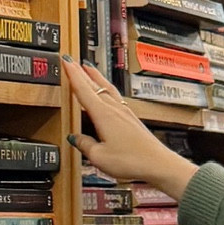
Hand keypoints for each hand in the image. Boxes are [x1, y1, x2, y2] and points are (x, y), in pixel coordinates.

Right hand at [64, 59, 199, 200]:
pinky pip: (115, 97)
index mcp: (103, 114)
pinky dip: (107, 89)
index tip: (66, 61)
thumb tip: (75, 138)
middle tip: (72, 61)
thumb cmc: (132, 161)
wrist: (157, 163)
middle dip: (81, 72)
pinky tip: (108, 92)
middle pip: (94, 85)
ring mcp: (124, 112)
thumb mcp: (100, 157)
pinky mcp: (132, 118)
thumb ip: (85, 145)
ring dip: (96, 77)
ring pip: (106, 88)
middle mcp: (114, 109)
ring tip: (89, 68)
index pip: (83, 89)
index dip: (72, 74)